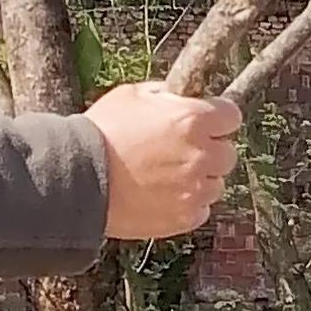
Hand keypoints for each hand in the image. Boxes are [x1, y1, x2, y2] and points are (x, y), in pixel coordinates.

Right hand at [89, 82, 243, 240]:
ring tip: (167, 176)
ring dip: (201, 179)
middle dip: (210, 149)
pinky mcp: (185, 216)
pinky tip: (162, 195)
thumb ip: (165, 93)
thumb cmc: (101, 133)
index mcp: (192, 119)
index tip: (207, 122)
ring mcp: (195, 189)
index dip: (218, 118)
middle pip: (228, 152)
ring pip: (217, 183)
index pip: (232, 116)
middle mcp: (201, 154)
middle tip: (182, 151)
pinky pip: (202, 209)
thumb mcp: (130, 96)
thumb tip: (180, 96)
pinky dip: (188, 203)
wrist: (78, 180)